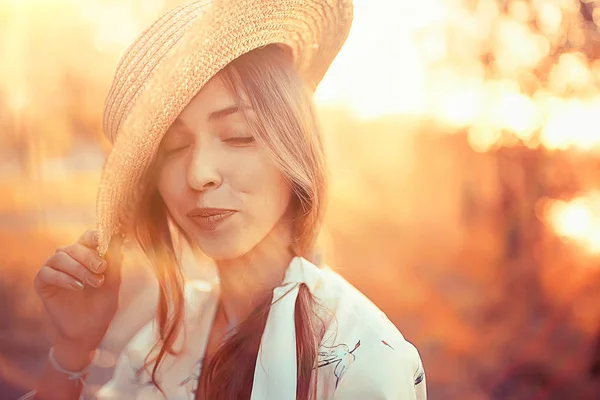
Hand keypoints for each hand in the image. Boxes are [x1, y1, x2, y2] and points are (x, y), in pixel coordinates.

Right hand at [34, 230, 122, 363]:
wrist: (87, 331)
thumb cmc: (102, 305)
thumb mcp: (113, 283)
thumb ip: (115, 262)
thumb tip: (119, 238)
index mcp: (86, 254)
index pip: (88, 237)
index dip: (95, 236)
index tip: (104, 241)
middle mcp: (68, 257)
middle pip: (75, 246)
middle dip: (90, 256)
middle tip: (102, 268)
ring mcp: (53, 268)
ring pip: (61, 257)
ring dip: (79, 268)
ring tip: (94, 282)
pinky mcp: (42, 282)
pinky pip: (48, 273)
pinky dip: (64, 278)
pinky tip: (78, 287)